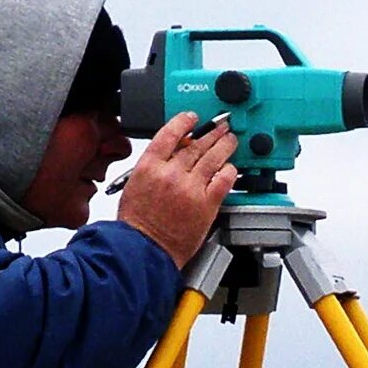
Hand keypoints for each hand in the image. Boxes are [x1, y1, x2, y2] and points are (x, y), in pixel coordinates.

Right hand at [116, 113, 237, 265]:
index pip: (170, 133)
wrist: (145, 249)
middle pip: (196, 143)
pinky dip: (230, 171)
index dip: (184, 121)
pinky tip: (231, 168)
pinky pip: (224, 180)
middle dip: (212, 131)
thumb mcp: (135, 184)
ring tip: (230, 140)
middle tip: (221, 126)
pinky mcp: (207, 204)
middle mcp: (171, 173)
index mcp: (150, 166)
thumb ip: (155, 166)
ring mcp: (191, 188)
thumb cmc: (138, 223)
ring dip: (225, 145)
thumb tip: (174, 152)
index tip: (193, 118)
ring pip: (213, 157)